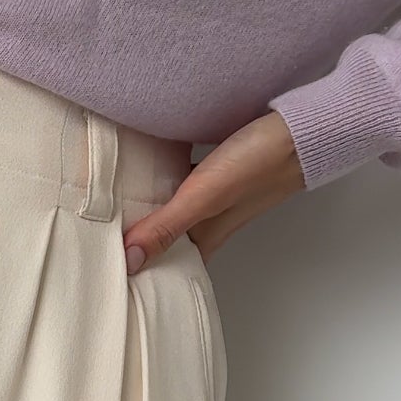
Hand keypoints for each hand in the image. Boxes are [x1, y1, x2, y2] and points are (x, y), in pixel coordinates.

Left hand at [121, 110, 304, 272]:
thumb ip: (167, 226)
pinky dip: (163, 178)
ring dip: (148, 207)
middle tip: (98, 238)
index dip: (141, 270)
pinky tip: (145, 167)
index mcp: (207, 236)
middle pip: (166, 236)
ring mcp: (215, 193)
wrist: (301, 128)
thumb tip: (129, 261)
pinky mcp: (218, 168)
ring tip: (110, 203)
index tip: (106, 272)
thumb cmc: (259, 163)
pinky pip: (182, 179)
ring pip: (173, 207)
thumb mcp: (206, 197)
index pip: (167, 264)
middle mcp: (209, 219)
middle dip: (137, 238)